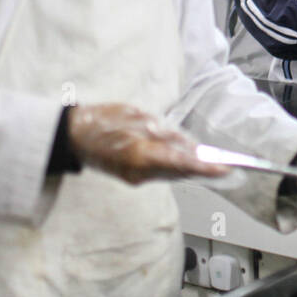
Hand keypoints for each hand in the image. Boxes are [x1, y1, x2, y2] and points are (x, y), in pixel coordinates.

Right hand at [67, 104, 230, 184]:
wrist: (70, 137)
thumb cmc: (102, 121)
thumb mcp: (137, 118)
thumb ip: (165, 133)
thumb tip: (190, 146)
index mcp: (142, 155)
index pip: (182, 164)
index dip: (206, 168)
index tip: (225, 169)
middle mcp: (140, 173)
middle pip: (180, 172)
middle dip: (202, 169)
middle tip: (225, 165)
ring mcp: (135, 178)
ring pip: (171, 174)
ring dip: (190, 168)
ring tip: (211, 162)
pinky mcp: (132, 178)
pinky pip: (161, 173)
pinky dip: (175, 167)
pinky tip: (186, 160)